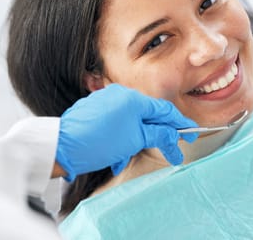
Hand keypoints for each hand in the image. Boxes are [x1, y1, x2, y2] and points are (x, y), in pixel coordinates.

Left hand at [55, 84, 198, 180]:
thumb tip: (173, 135)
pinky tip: (113, 156)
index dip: (179, 124)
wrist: (62, 146)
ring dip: (133, 142)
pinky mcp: (94, 111)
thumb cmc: (98, 141)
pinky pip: (115, 125)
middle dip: (155, 136)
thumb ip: (157, 134)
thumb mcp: (134, 140)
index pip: (163, 110)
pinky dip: (119, 140)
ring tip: (124, 158)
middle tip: (170, 152)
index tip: (190, 135)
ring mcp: (105, 102)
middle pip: (147, 116)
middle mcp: (118, 95)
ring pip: (130, 123)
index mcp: (131, 98)